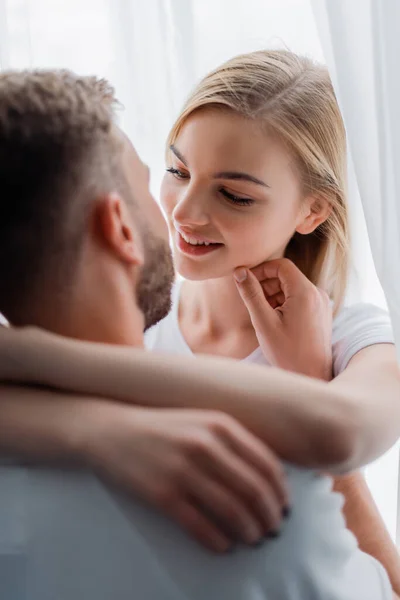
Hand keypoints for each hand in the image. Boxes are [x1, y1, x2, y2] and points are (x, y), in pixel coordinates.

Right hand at [84, 403, 289, 552]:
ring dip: (249, 531)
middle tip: (274, 529)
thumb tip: (269, 476)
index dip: (281, 491)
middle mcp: (205, 445)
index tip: (285, 506)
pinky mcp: (161, 494)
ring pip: (232, 511)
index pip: (266, 463)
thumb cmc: (163, 427)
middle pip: (254, 490)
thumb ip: (234, 440)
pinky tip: (224, 546)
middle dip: (270, 515)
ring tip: (253, 539)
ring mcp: (182, 470)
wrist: (112, 429)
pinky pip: (200, 526)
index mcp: (220, 425)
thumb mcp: (201, 421)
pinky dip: (218, 541)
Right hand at [234, 258, 332, 379]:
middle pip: (287, 277)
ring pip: (293, 288)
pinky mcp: (321, 314)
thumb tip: (239, 271)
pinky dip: (284, 304)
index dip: (261, 270)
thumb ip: (251, 294)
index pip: (281, 266)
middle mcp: (318, 294)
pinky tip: (274, 321)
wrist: (311, 377)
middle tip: (250, 300)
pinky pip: (300, 300)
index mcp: (305, 292)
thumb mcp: (263, 322)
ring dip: (274, 295)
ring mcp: (322, 304)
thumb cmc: (288, 353)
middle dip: (266, 284)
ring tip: (262, 314)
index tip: (246, 281)